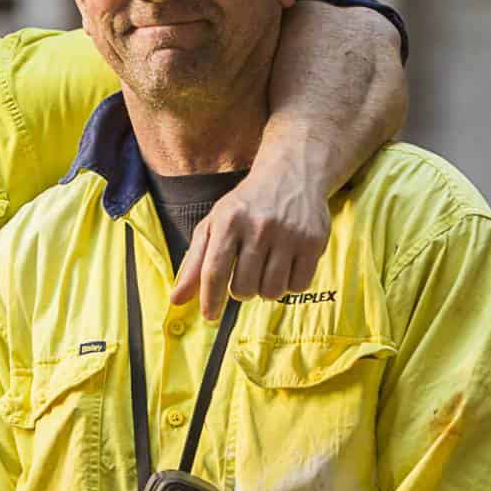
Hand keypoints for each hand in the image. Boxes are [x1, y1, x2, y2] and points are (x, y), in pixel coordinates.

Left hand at [170, 172, 329, 318]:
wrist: (291, 174)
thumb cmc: (246, 205)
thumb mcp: (215, 224)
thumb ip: (194, 263)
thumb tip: (176, 300)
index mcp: (229, 220)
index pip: (214, 271)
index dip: (210, 300)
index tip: (210, 316)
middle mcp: (259, 226)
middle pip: (244, 288)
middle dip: (241, 290)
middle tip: (245, 274)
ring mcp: (289, 234)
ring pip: (271, 291)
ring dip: (266, 289)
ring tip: (266, 268)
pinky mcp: (314, 241)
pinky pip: (298, 286)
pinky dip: (289, 284)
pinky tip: (285, 265)